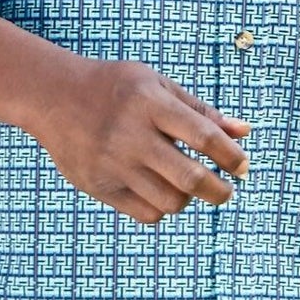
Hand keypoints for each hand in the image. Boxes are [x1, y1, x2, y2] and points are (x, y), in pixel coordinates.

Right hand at [32, 55, 251, 223]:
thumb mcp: (158, 85)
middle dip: (220, 190)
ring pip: (170, 201)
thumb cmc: (117, 88)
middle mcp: (131, 135)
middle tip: (226, 190)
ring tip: (187, 186)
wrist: (53, 96)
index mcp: (150, 103)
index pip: (204, 136)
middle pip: (190, 177)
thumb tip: (246, 132)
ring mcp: (113, 164)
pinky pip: (146, 213)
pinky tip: (160, 191)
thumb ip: (202, 111)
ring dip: (188, 199)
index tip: (243, 166)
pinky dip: (162, 208)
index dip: (232, 156)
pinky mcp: (99, 186)